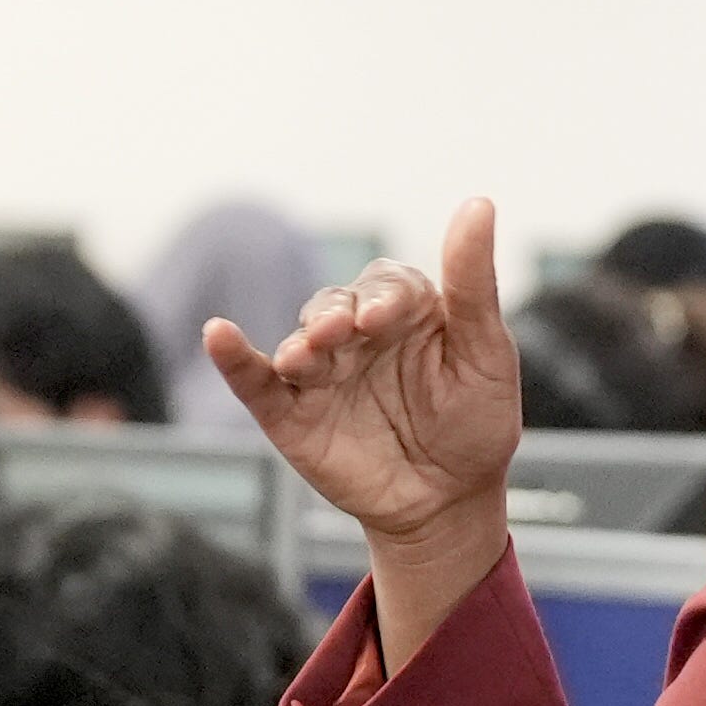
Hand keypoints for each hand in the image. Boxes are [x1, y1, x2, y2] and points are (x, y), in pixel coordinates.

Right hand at [212, 199, 523, 665]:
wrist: (450, 502)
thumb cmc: (475, 423)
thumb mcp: (487, 352)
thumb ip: (474, 283)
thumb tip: (479, 202)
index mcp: (406, 311)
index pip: (386, 284)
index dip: (384, 296)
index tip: (386, 318)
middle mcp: (357, 334)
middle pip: (334, 303)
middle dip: (335, 313)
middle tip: (344, 331)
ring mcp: (321, 372)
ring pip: (299, 340)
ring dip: (301, 341)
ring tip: (306, 354)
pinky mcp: (291, 414)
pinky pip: (255, 380)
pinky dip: (233, 358)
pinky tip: (218, 335)